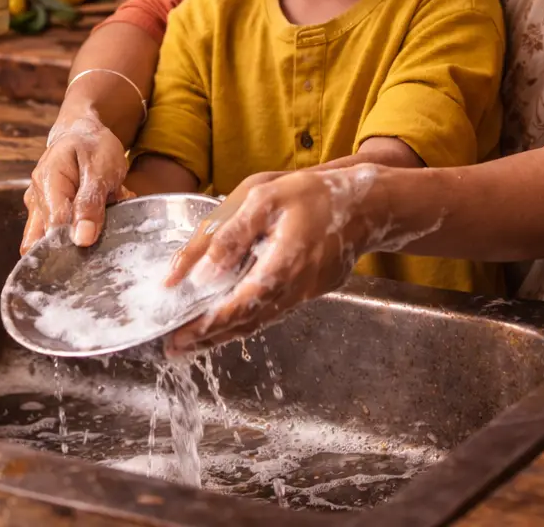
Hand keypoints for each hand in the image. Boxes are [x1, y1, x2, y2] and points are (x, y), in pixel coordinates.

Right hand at [20, 108, 132, 253]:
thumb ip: (90, 202)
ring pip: (53, 239)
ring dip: (83, 232)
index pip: (53, 226)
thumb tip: (82, 239)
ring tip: (104, 211)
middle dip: (76, 240)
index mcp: (47, 182)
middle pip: (45, 239)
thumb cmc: (92, 146)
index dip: (74, 239)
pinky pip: (63, 231)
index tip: (95, 240)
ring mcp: (40, 207)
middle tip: (101, 227)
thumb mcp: (100, 169)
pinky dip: (85, 226)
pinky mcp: (48, 213)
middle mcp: (37, 198)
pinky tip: (102, 210)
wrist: (84, 133)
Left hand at [163, 164, 380, 351]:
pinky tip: (232, 317)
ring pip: (260, 321)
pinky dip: (248, 319)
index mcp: (281, 267)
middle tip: (174, 348)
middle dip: (208, 337)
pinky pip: (274, 311)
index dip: (205, 326)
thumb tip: (201, 271)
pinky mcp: (312, 290)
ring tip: (194, 340)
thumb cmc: (316, 195)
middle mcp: (295, 290)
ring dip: (226, 332)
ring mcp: (306, 294)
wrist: (369, 205)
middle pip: (245, 323)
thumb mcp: (266, 198)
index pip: (236, 308)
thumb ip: (231, 234)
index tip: (177, 337)